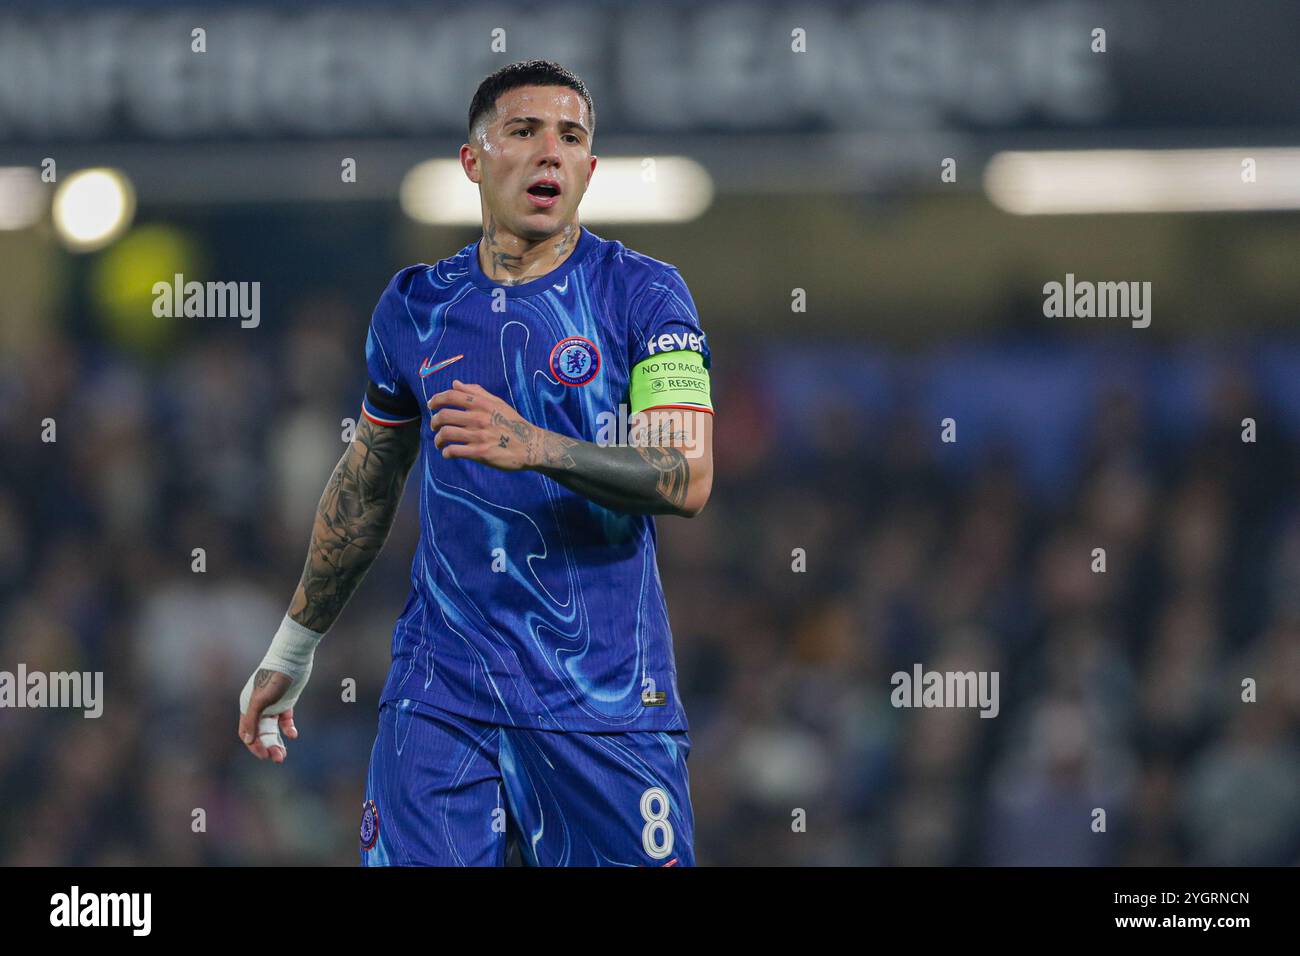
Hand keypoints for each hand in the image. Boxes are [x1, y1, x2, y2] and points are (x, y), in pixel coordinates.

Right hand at [237, 669, 298, 763]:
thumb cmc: (274, 677)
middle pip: (261, 734)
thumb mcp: (261, 699)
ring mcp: (272, 706)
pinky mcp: (286, 703)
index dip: (254, 746)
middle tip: (279, 758)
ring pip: (273, 730)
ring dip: (277, 742)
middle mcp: (258, 709)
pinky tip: (294, 734)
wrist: (292, 657)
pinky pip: (284, 721)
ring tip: (283, 755)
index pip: (247, 733)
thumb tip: (247, 740)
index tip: (265, 755)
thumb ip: (253, 720)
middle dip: (268, 747)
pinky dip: (288, 729)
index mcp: (248, 707)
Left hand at [427, 380, 544, 470]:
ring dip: (438, 439)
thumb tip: (455, 383)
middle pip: (444, 415)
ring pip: (446, 434)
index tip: (431, 405)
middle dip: (434, 421)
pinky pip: (454, 451)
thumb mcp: (498, 403)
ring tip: (440, 442)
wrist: (531, 445)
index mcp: (482, 403)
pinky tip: (448, 453)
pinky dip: (446, 452)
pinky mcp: (480, 453)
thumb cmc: (513, 423)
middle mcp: (479, 418)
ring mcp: (479, 436)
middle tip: (435, 426)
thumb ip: (476, 392)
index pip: (451, 395)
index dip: (436, 399)